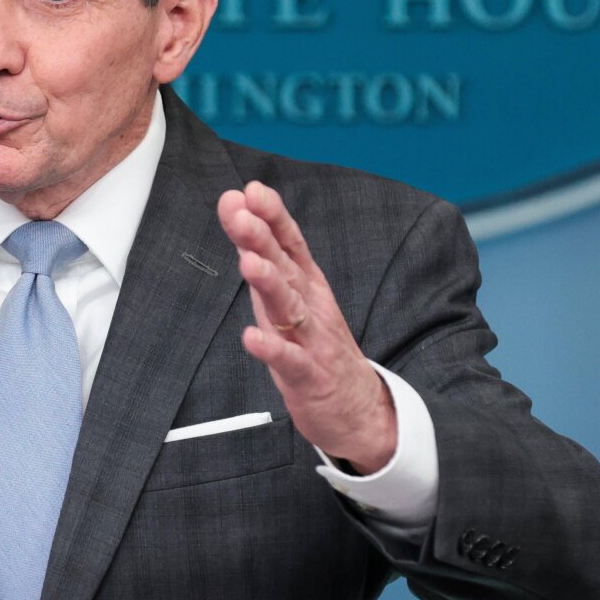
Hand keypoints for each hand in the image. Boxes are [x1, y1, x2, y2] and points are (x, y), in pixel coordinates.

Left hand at [216, 182, 396, 472]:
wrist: (359, 408)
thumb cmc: (316, 346)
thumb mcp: (292, 296)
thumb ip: (265, 257)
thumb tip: (240, 213)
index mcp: (307, 285)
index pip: (290, 243)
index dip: (272, 217)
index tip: (250, 191)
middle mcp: (311, 306)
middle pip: (286, 267)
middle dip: (262, 239)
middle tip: (242, 215)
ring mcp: (312, 340)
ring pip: (289, 307)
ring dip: (269, 283)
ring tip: (249, 264)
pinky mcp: (310, 375)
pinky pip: (289, 360)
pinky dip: (270, 349)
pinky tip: (252, 337)